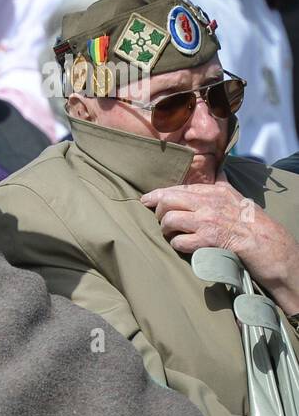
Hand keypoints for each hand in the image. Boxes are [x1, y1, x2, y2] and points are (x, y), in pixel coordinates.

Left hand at [141, 176, 298, 312]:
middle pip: (167, 200)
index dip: (157, 194)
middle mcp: (209, 203)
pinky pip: (179, 241)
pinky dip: (177, 245)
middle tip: (161, 221)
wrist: (270, 245)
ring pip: (169, 220)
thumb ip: (223, 185)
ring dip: (166, 230)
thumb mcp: (238, 197)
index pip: (178, 188)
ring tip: (172, 234)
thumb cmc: (253, 222)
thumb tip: (219, 169)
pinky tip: (184, 246)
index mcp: (215, 191)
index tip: (145, 200)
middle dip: (158, 211)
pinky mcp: (208, 240)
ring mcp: (208, 221)